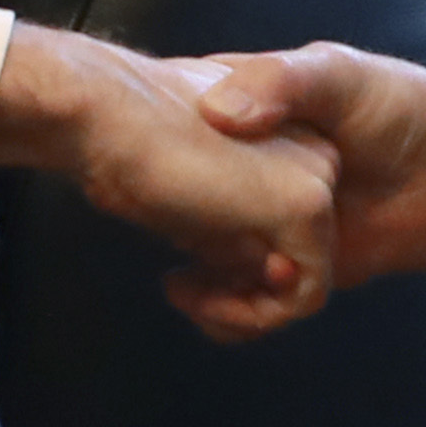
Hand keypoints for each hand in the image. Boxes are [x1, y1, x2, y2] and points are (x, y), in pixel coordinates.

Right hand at [0, 24, 340, 328]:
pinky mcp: (306, 206)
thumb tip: (273, 277)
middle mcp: (314, 155)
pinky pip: (303, 297)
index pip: (284, 237)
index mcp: (286, 148)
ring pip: (301, 284)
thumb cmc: (130, 146)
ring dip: (237, 310)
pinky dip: (248, 316)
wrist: (107, 111)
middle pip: (295, 262)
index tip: (181, 271)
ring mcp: (318, 177)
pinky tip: (190, 291)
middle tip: (180, 286)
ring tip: (182, 292)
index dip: (231, 273)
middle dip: (235, 295)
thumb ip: (236, 232)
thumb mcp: (195, 197)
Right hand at [173, 44, 425, 341]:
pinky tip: (220, 297)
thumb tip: (221, 117)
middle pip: (204, 232)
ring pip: (234, 276)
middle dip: (182, 251)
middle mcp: (275, 182)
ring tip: (185, 286)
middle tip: (164, 260)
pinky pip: (275, 305)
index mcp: (270, 134)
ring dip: (213, 294)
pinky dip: (247, 313)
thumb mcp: (331, 75)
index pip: (190, 164)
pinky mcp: (324, 268)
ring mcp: (295, 229)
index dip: (156, 187)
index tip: (127, 191)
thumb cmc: (404, 109)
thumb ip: (277, 84)